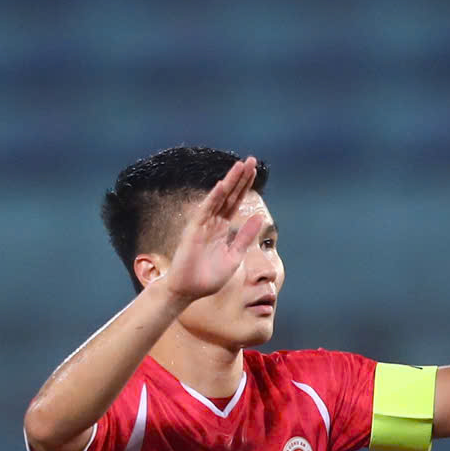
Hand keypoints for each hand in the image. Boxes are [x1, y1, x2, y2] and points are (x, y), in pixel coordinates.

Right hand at [159, 156, 264, 300]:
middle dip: (240, 178)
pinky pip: (205, 211)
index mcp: (223, 228)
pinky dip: (213, 198)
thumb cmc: (209, 277)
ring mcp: (203, 225)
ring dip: (229, 182)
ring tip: (240, 166)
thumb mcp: (234, 256)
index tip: (254, 170)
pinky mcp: (194, 231)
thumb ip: (245, 236)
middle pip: (229, 195)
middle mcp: (213, 222)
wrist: (189, 290)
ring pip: (219, 198)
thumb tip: (260, 218)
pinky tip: (222, 185)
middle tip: (250, 160)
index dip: (244, 186)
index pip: (236, 202)